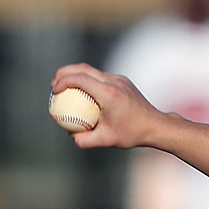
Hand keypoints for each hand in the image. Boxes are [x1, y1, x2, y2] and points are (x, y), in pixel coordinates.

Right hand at [50, 63, 164, 149]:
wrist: (155, 126)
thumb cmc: (131, 134)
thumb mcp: (106, 141)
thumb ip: (85, 140)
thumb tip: (70, 136)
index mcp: (108, 93)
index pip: (80, 79)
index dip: (63, 81)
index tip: (54, 90)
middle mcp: (113, 82)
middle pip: (83, 68)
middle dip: (65, 72)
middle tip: (53, 83)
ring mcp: (119, 79)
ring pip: (93, 71)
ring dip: (77, 75)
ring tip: (66, 87)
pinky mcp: (123, 81)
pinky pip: (102, 77)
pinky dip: (89, 81)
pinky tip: (84, 94)